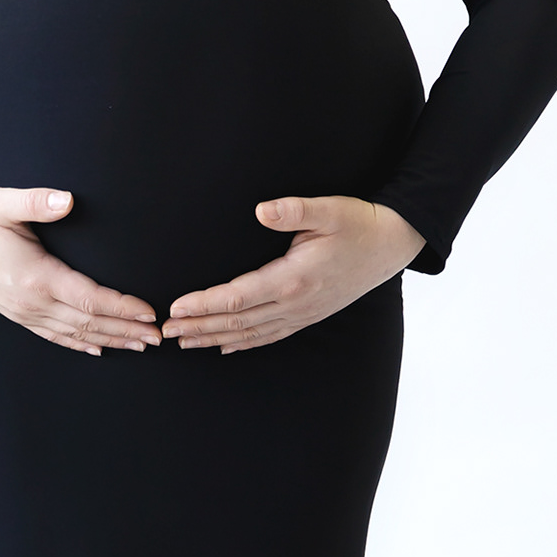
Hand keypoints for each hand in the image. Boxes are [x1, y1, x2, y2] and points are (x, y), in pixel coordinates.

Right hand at [0, 185, 160, 356]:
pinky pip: (53, 336)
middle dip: (127, 330)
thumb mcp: (3, 202)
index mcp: (36, 276)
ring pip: (75, 334)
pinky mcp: (17, 314)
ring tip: (140, 345)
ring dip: (110, 340)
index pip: (90, 299)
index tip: (150, 312)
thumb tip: (67, 200)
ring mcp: (24, 312)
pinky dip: (79, 344)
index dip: (123, 308)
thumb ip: (37, 201)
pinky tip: (98, 349)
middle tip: (160, 337)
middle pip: (89, 323)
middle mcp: (32, 302)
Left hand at [164, 196, 424, 353]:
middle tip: (164, 333)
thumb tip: (262, 210)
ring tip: (183, 342)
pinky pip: (270, 335)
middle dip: (198, 327)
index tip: (176, 308)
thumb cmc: (359, 223)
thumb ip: (295, 210)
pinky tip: (224, 346)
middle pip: (237, 321)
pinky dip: (243, 343)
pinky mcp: (308, 315)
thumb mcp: (330, 209)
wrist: (392, 245)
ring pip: (250, 333)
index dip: (204, 304)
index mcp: (294, 278)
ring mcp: (302, 313)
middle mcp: (295, 303)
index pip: (239, 297)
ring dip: (214, 338)